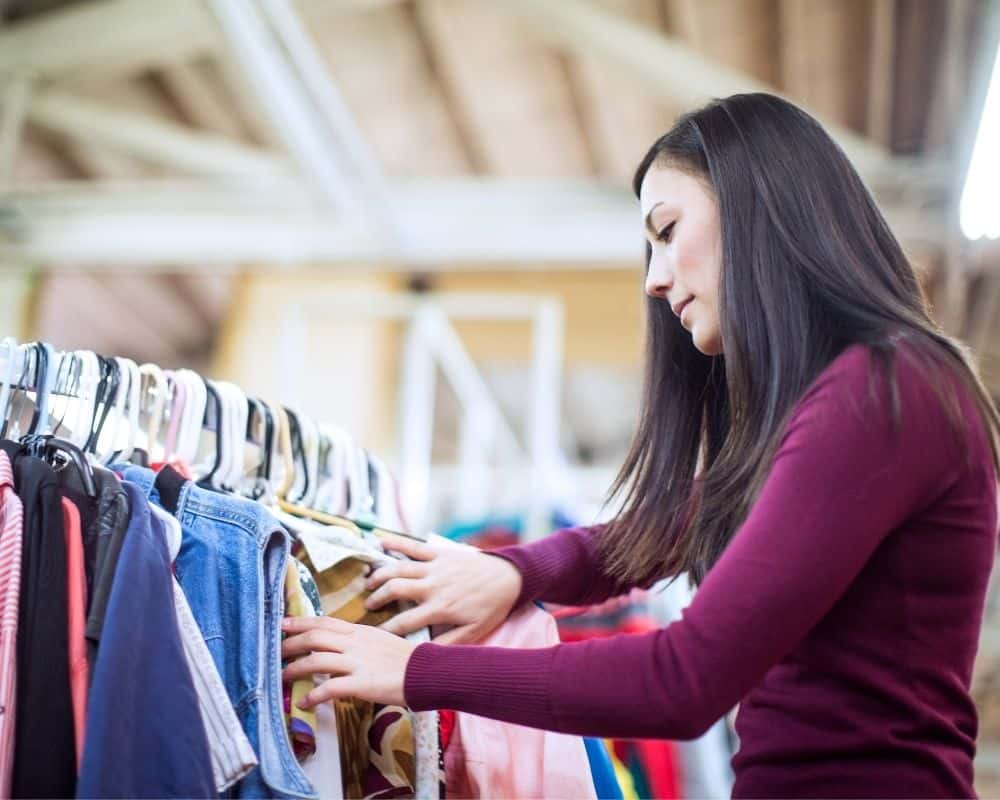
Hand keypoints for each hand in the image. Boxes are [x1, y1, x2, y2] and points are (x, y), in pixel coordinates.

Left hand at [281, 616, 417, 707]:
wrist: (427, 672)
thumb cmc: (406, 659)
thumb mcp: (381, 640)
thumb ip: (360, 641)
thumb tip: (341, 645)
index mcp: (360, 631)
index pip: (325, 621)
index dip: (302, 621)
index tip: (284, 623)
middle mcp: (354, 643)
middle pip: (315, 637)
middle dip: (292, 643)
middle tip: (276, 649)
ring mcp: (356, 663)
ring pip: (317, 660)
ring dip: (296, 668)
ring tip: (283, 676)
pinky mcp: (360, 683)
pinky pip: (329, 688)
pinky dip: (313, 696)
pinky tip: (304, 702)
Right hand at [365, 534, 522, 643]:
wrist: (509, 577)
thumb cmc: (492, 607)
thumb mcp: (474, 632)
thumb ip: (449, 644)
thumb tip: (426, 655)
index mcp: (440, 608)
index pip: (405, 622)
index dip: (387, 629)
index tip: (374, 635)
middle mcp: (433, 586)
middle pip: (395, 589)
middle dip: (377, 598)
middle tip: (368, 605)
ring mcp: (435, 567)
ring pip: (399, 568)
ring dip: (380, 574)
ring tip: (369, 582)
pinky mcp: (439, 553)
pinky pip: (413, 546)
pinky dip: (395, 543)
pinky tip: (379, 543)